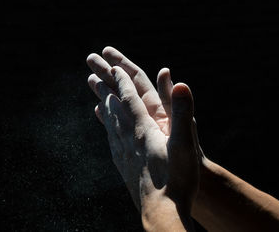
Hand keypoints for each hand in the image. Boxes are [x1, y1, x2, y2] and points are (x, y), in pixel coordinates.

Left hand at [86, 47, 199, 216]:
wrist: (162, 213)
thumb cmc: (177, 180)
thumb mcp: (185, 143)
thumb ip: (182, 113)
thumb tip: (180, 82)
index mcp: (144, 130)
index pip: (129, 99)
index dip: (121, 81)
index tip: (113, 67)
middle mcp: (129, 139)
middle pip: (114, 108)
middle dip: (105, 89)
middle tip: (93, 75)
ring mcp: (124, 154)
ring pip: (111, 124)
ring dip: (104, 107)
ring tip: (97, 98)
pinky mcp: (125, 167)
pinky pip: (112, 141)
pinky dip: (107, 129)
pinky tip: (107, 130)